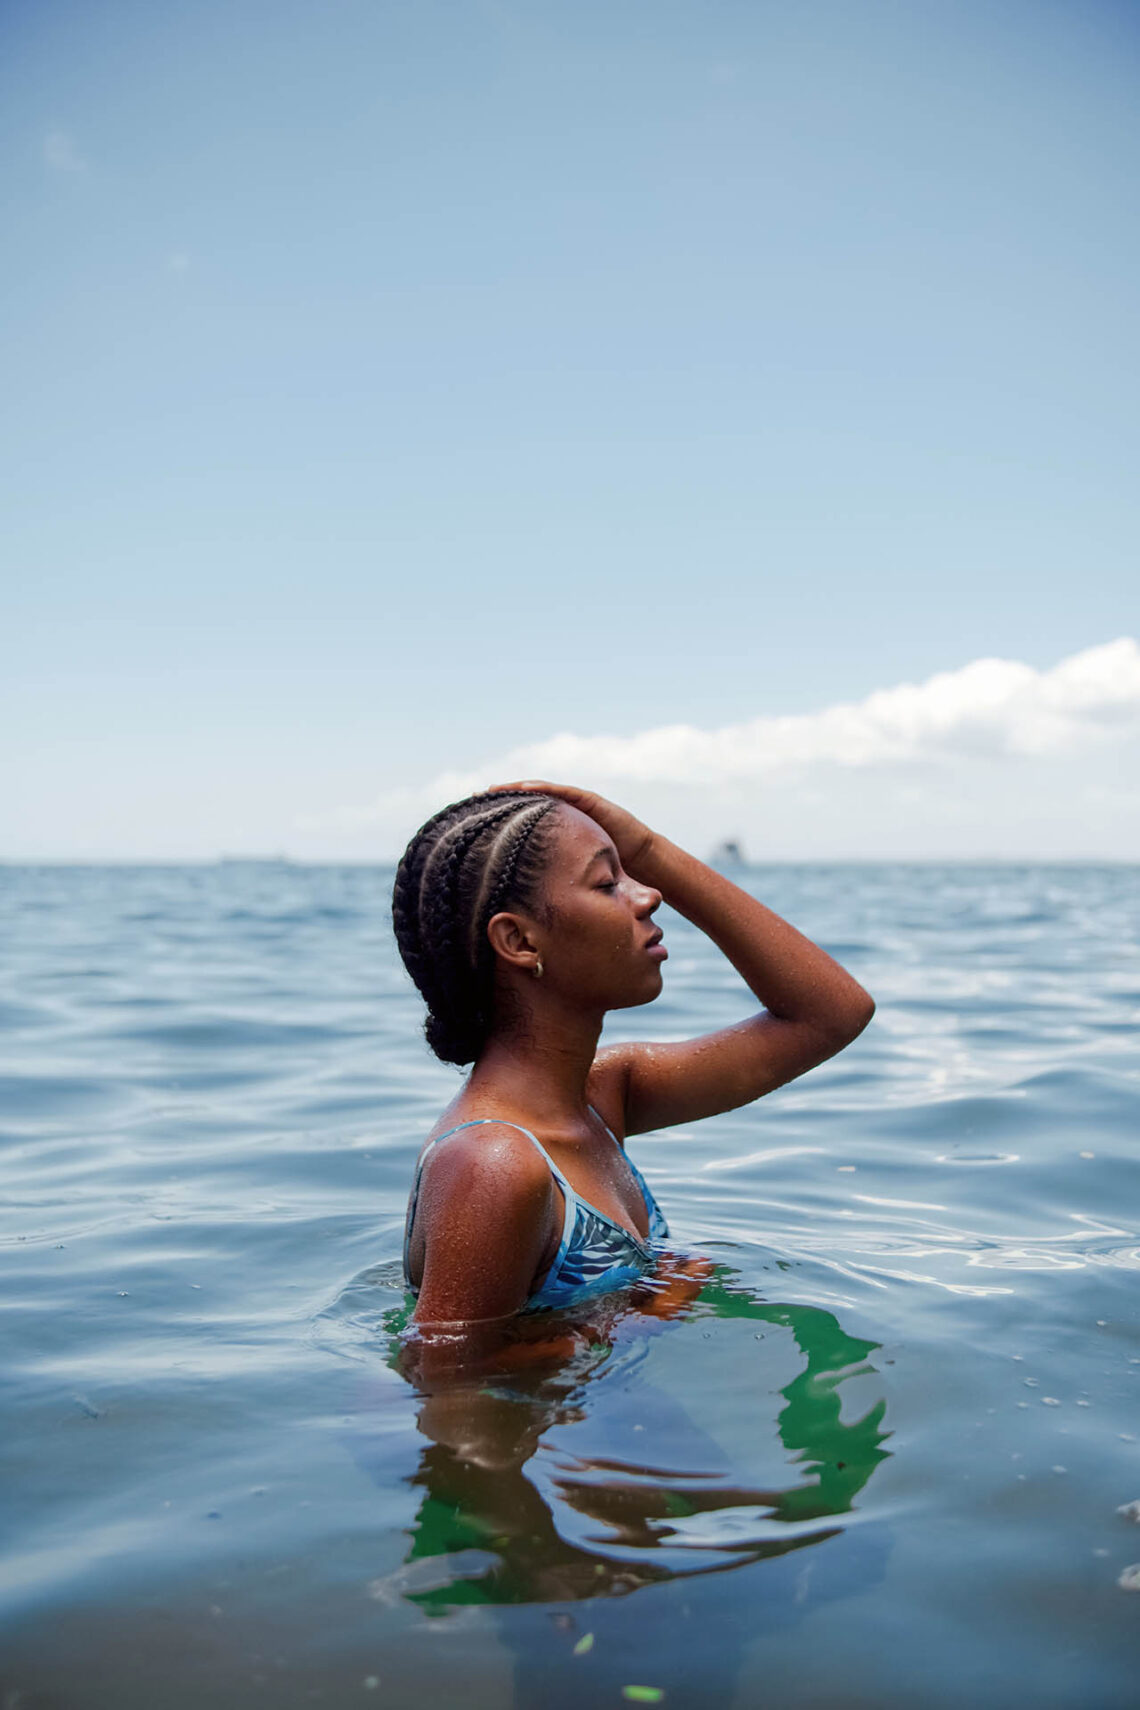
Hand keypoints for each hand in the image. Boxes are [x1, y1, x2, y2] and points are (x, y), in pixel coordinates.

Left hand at [488, 780, 656, 875]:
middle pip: (527, 804)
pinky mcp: (590, 801)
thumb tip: (520, 905)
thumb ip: (551, 880)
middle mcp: (564, 815)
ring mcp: (577, 805)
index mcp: (556, 833)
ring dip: (516, 789)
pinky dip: (544, 789)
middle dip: (501, 800)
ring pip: (542, 793)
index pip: (523, 822)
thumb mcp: (570, 876)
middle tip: (472, 799)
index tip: (473, 821)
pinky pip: (564, 792)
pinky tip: (523, 787)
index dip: (500, 819)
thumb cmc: (606, 872)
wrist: (641, 859)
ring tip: (491, 789)